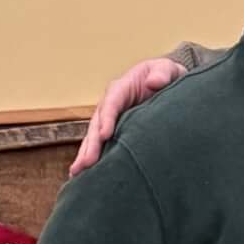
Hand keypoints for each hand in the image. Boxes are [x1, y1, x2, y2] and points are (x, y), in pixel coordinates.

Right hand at [70, 59, 183, 174]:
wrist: (166, 82)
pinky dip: (92, 158)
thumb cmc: (165, 75)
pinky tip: (82, 174)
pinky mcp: (114, 131)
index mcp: (120, 88)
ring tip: (77, 173)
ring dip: (86, 154)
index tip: (105, 135)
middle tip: (86, 163)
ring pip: (94, 137)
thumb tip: (154, 82)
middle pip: (97, 124)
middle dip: (92, 144)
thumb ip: (161, 73)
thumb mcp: (166, 69)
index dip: (107, 119)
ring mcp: (109, 119)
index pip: (111, 103)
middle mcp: (110, 105)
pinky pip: (100, 145)